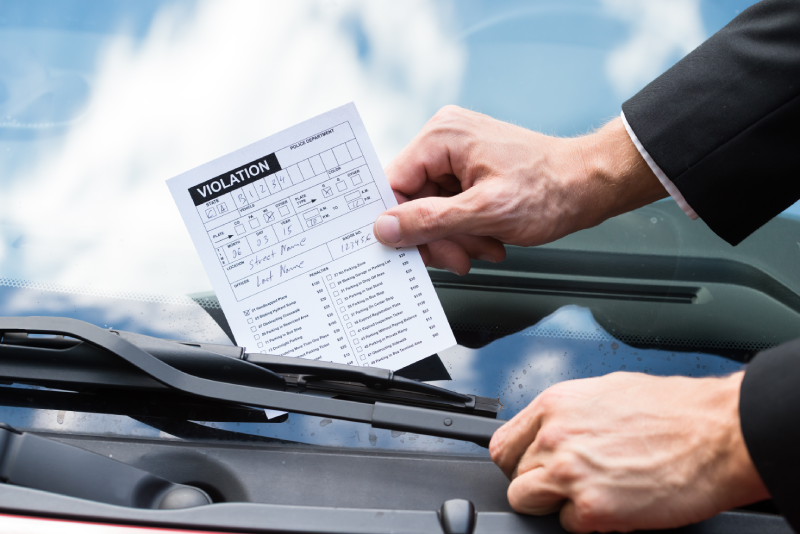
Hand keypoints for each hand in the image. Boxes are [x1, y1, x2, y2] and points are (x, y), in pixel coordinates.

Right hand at [373, 106, 665, 274]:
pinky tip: (489, 240)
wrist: (591, 185)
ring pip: (432, 211)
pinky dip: (466, 232)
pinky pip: (450, 209)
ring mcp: (457, 157)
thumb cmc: (550, 189)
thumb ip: (430, 221)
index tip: (413, 251)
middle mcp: (444, 140)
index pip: (394, 184)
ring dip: (455, 238)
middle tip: (460, 257)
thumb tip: (384, 228)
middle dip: (438, 236)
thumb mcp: (485, 213)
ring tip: (485, 246)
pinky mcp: (469, 172)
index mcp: (441, 137)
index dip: (400, 223)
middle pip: (413, 202)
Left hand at [489, 372, 768, 532]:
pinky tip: (617, 503)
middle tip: (572, 483)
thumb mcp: (605, 393)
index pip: (503, 444)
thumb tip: (549, 432)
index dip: (517, 462)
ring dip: (554, 504)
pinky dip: (588, 522)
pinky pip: (567, 525)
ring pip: (527, 502)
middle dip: (538, 483)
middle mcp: (554, 436)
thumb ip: (567, 416)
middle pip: (514, 475)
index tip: (530, 469)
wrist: (719, 433)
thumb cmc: (674, 411)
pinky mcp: (592, 508)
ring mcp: (569, 473)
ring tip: (591, 494)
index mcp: (555, 405)